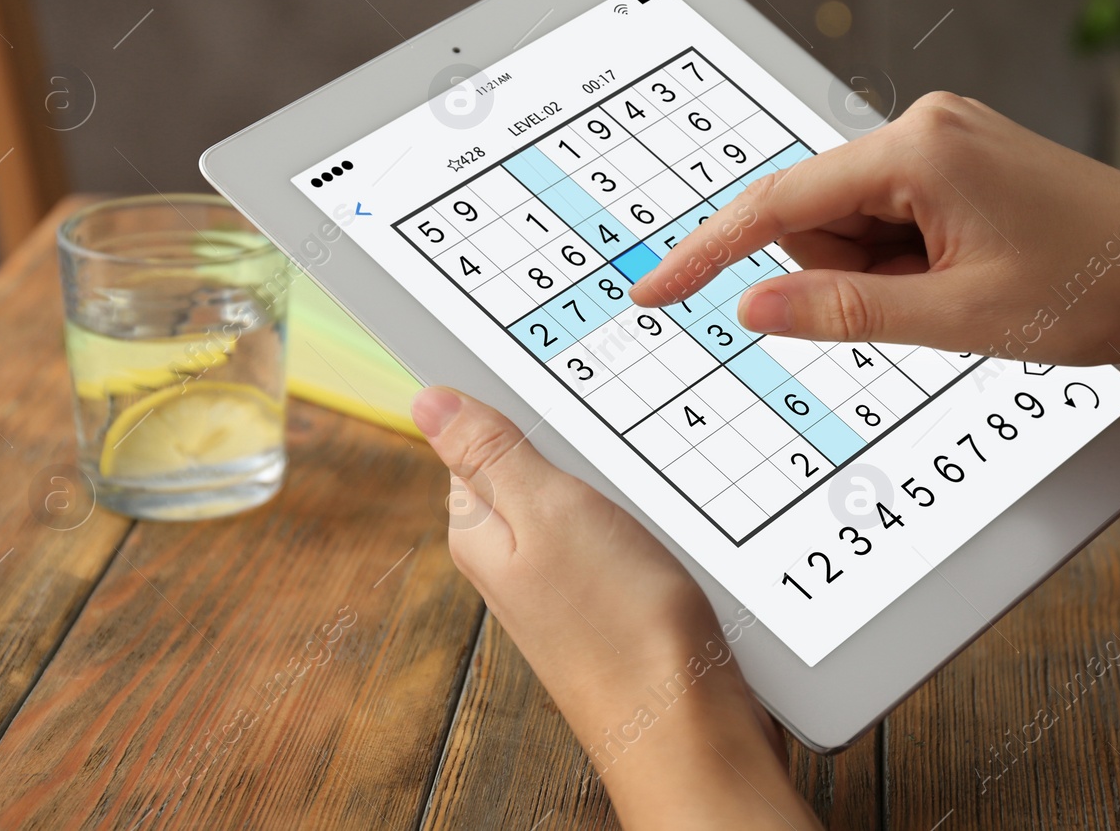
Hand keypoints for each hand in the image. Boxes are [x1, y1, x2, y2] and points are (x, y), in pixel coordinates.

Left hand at [412, 387, 821, 830]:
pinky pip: (628, 533)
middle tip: (616, 466)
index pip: (478, 435)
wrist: (691, 729)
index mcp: (479, 531)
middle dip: (584, 445)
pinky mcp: (615, 601)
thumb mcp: (549, 510)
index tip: (561, 390)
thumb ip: (491, 451)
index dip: (521, 403)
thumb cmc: (620, 630)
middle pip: (540, 462)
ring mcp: (566, 582)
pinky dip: (652, 522)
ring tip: (648, 506)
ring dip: (625, 485)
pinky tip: (672, 536)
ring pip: (591, 496)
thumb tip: (427, 400)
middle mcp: (514, 559)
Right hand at [631, 91, 1119, 494]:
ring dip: (883, 275)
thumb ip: (844, 313)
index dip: (707, 254)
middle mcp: (924, 126)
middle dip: (845, 276)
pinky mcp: (960, 162)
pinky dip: (908, 262)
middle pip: (816, 216)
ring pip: (852, 224)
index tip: (652, 292)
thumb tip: (752, 309)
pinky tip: (972, 278)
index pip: (778, 204)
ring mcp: (945, 141)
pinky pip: (891, 219)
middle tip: (932, 307)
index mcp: (918, 148)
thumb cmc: (1098, 290)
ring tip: (965, 294)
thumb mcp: (959, 319)